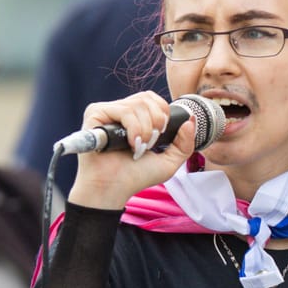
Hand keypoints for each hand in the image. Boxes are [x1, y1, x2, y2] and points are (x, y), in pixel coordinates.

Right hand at [66, 91, 197, 210]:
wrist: (113, 189)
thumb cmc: (135, 177)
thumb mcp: (168, 161)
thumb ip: (184, 143)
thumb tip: (191, 120)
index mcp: (134, 117)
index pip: (152, 98)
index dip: (163, 112)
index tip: (162, 134)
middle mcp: (119, 111)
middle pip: (147, 98)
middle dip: (157, 122)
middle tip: (151, 143)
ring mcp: (106, 111)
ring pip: (138, 105)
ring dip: (146, 130)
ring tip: (139, 148)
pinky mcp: (95, 114)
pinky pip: (124, 111)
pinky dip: (134, 129)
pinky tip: (131, 144)